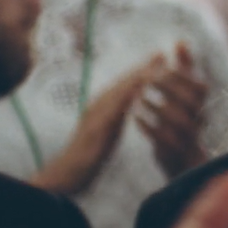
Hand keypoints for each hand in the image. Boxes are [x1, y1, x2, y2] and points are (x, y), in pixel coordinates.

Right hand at [30, 56, 164, 194]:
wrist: (68, 173)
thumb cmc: (87, 155)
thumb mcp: (106, 131)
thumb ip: (115, 116)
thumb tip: (128, 105)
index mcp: (101, 107)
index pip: (124, 84)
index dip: (141, 70)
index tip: (158, 58)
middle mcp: (97, 107)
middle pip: (121, 83)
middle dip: (141, 67)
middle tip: (160, 54)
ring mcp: (95, 117)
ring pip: (117, 93)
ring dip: (136, 79)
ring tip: (154, 68)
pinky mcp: (95, 130)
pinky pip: (111, 112)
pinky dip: (124, 101)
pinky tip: (138, 93)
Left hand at [139, 43, 210, 178]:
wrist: (183, 158)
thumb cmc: (181, 120)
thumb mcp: (184, 93)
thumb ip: (184, 68)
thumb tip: (181, 41)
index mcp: (201, 104)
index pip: (200, 87)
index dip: (182, 76)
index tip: (161, 68)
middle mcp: (199, 120)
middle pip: (192, 102)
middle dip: (170, 89)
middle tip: (148, 80)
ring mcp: (189, 137)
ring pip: (182, 122)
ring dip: (160, 108)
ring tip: (140, 99)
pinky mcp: (176, 152)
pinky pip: (166, 141)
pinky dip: (151, 128)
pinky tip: (136, 118)